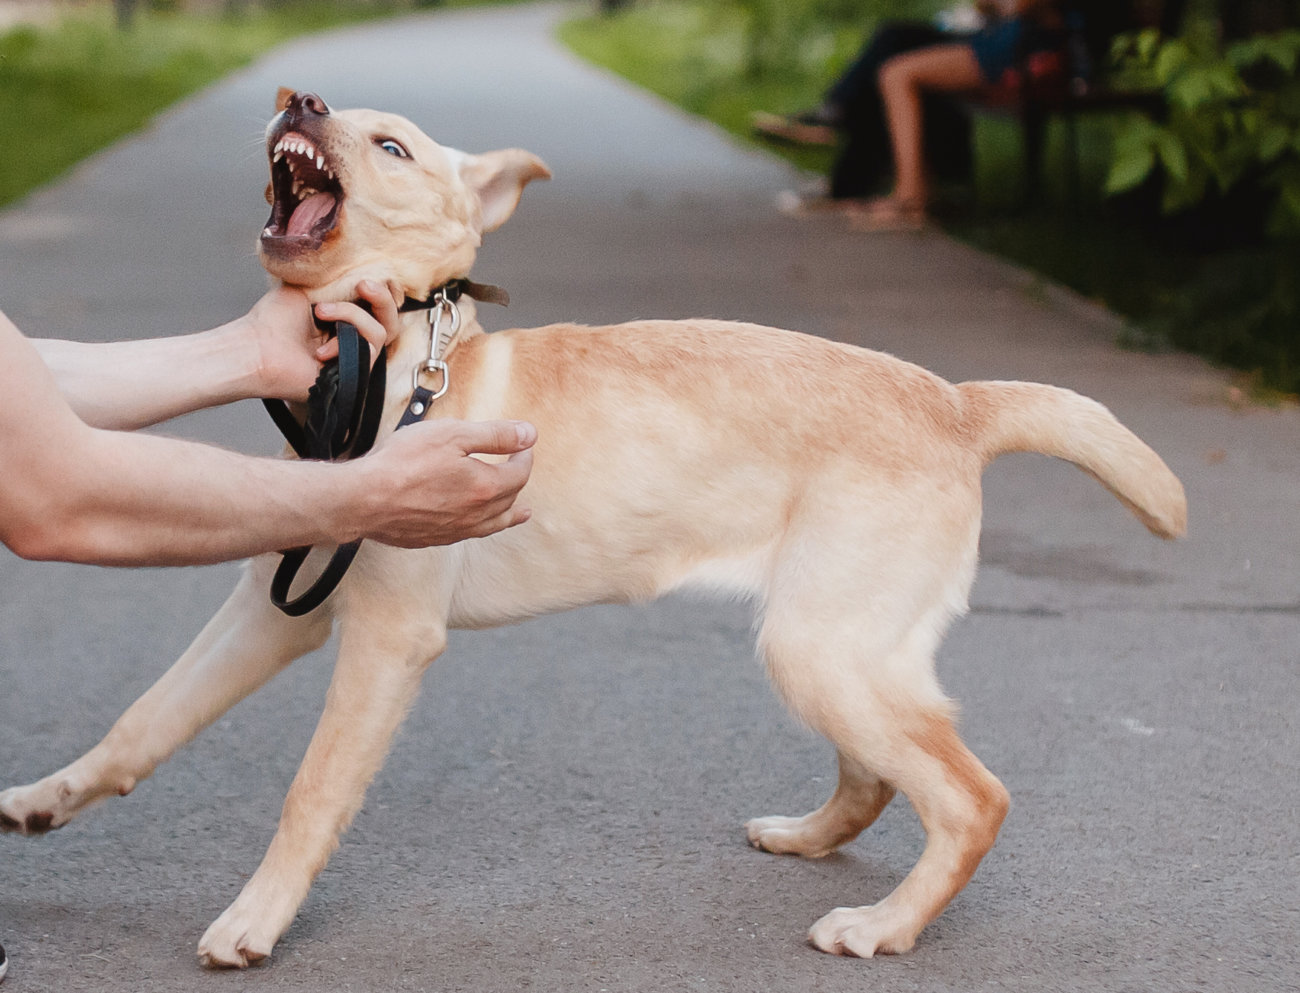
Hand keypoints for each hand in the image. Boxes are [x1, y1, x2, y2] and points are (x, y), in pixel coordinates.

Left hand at [245, 281, 399, 400]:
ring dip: (352, 316)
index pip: (377, 308)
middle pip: (389, 321)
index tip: (364, 279)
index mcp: (341, 322)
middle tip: (364, 285)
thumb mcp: (307, 289)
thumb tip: (359, 274)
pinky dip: (346, 338)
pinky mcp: (354, 376)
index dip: (381, 293)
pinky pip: (370, 350)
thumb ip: (335, 283)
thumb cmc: (271, 321)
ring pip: (380, 332)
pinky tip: (320, 348)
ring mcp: (353, 360)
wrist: (255, 347)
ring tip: (320, 312)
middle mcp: (350, 342)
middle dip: (383, 299)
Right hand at [351, 419, 536, 546]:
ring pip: (494, 523)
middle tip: (516, 466)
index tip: (522, 446)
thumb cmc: (404, 463)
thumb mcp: (453, 435)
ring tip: (521, 512)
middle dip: (517, 480)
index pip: (519, 474)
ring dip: (510, 513)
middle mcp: (475, 515)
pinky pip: (470, 533)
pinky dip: (484, 526)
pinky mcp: (434, 538)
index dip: (524, 457)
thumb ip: (494, 435)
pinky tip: (478, 524)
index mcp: (485, 488)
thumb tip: (529, 434)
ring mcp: (455, 530)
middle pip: (509, 499)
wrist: (363, 499)